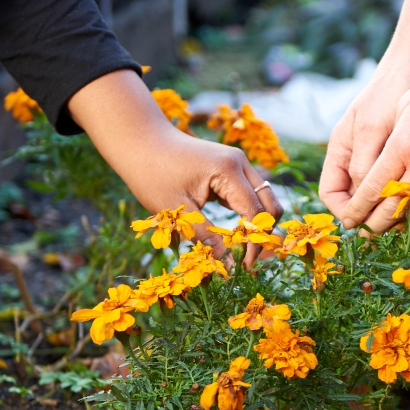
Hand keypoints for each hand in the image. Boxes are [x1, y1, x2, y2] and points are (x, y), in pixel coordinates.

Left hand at [68, 70, 281, 266]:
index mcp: (229, 171)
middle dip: (261, 235)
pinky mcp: (231, 168)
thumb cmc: (153, 174)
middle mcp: (240, 164)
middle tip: (243, 262)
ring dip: (254, 226)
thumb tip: (227, 267)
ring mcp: (238, 164)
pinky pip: (249, 195)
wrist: (140, 141)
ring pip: (263, 200)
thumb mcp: (178, 211)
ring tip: (237, 251)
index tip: (242, 269)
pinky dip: (245, 215)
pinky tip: (230, 235)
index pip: (255, 214)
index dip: (252, 244)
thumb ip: (206, 238)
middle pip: (270, 206)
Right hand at [318, 53, 409, 221]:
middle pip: (354, 199)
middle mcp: (354, 157)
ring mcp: (375, 157)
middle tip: (391, 227)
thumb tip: (360, 198)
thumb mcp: (372, 129)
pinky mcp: (397, 157)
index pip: (331, 194)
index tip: (362, 222)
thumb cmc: (389, 93)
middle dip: (369, 215)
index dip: (344, 211)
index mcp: (340, 151)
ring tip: (408, 214)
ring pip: (376, 195)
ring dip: (389, 207)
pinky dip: (404, 194)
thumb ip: (363, 163)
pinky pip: (395, 184)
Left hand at [338, 40, 409, 232]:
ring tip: (388, 227)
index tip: (349, 222)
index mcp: (403, 146)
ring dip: (402, 220)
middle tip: (364, 235)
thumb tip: (384, 174)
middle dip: (375, 225)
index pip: (373, 190)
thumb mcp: (404, 109)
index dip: (358, 211)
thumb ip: (392, 146)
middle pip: (394, 209)